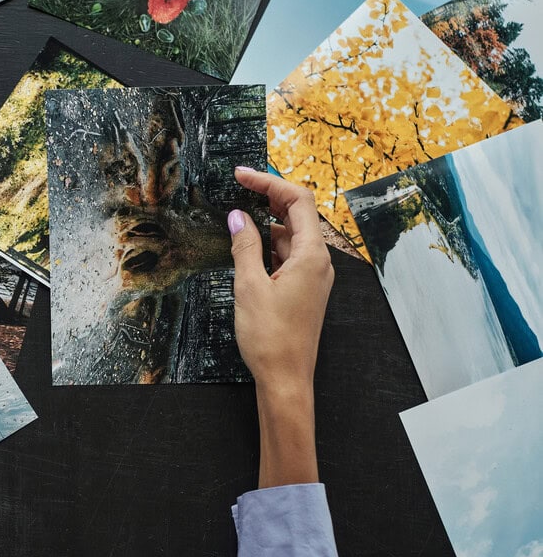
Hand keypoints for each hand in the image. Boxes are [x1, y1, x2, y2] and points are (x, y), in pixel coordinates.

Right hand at [228, 168, 333, 487]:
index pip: (297, 201)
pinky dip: (269, 244)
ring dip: (267, 222)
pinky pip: (289, 255)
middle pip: (299, 214)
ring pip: (292, 235)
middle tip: (238, 186)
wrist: (286, 380)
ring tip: (237, 215)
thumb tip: (237, 218)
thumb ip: (244, 247)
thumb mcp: (250, 286)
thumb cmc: (270, 338)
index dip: (268, 183)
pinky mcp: (305, 289)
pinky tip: (248, 246)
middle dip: (269, 197)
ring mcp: (313, 276)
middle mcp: (319, 262)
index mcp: (312, 255)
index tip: (241, 176)